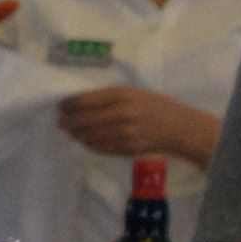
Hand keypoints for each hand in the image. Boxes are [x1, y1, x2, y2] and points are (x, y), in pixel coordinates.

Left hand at [54, 84, 220, 165]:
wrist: (180, 127)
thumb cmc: (155, 106)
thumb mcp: (133, 93)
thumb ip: (106, 97)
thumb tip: (75, 103)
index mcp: (123, 95)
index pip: (84, 101)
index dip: (67, 105)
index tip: (60, 106)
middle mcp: (122, 113)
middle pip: (82, 120)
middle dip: (67, 121)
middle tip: (60, 121)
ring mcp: (125, 133)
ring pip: (88, 135)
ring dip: (76, 134)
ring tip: (70, 131)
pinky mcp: (127, 148)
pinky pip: (99, 147)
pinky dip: (88, 143)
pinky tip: (85, 139)